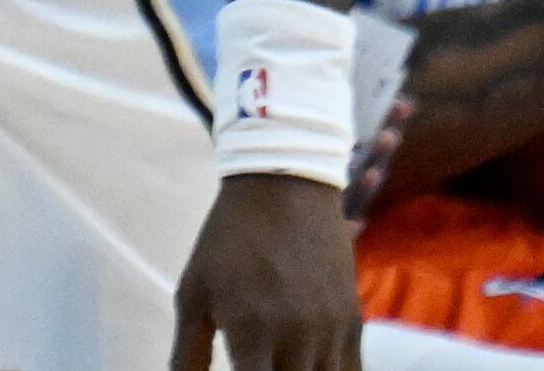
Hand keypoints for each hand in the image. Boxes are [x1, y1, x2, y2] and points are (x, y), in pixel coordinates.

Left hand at [172, 170, 360, 370]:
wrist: (283, 190)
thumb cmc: (227, 241)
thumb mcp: (194, 293)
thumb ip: (189, 352)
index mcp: (252, 332)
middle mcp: (298, 339)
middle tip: (253, 366)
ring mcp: (331, 333)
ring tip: (275, 364)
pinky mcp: (354, 325)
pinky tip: (303, 367)